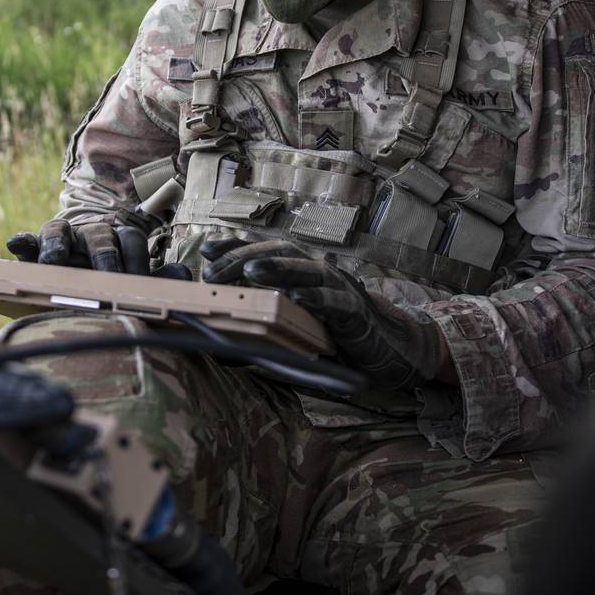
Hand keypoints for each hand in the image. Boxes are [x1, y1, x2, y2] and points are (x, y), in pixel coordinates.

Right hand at [7, 218, 190, 277]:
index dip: (137, 258)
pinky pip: (29, 240)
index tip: (139, 280)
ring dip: (58, 244)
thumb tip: (183, 276)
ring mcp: (63, 238)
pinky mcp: (37, 248)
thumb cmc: (113, 276)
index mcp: (119, 238)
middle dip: (105, 257)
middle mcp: (91, 233)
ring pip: (61, 231)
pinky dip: (23, 241)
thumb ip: (157, 278)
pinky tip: (16, 244)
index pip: (131, 239)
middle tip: (108, 278)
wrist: (82, 272)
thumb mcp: (135, 277)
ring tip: (54, 260)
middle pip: (100, 236)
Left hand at [200, 238, 442, 390]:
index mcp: (301, 271)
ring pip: (306, 271)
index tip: (206, 249)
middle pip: (279, 254)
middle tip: (215, 270)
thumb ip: (264, 328)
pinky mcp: (356, 312)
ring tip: (250, 271)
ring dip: (277, 269)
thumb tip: (222, 343)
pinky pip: (335, 303)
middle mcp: (318, 272)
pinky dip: (317, 299)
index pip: (264, 251)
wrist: (388, 347)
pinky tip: (298, 298)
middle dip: (245, 258)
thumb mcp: (295, 327)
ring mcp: (338, 288)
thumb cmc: (335, 336)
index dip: (236, 247)